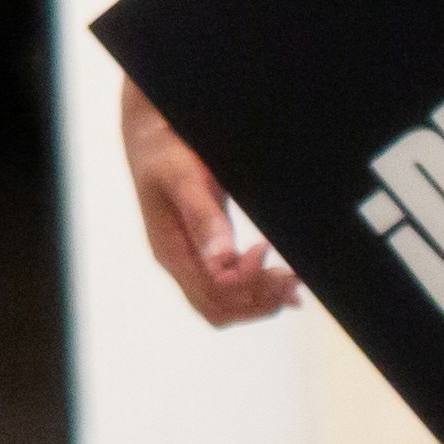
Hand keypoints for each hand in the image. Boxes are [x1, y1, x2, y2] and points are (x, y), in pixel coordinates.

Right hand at [125, 86, 298, 324]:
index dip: (246, 281)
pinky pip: (229, 290)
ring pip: (226, 305)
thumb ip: (203, 218)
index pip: (212, 291)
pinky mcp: (205, 251)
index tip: (265, 248)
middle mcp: (178, 262)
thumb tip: (223, 262)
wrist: (151, 134)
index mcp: (168, 249)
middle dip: (259, 299)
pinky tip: (283, 288)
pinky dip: (257, 294)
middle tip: (292, 275)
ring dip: (261, 299)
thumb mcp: (182, 177)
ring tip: (292, 279)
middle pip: (220, 308)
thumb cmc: (164, 151)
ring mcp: (190, 259)